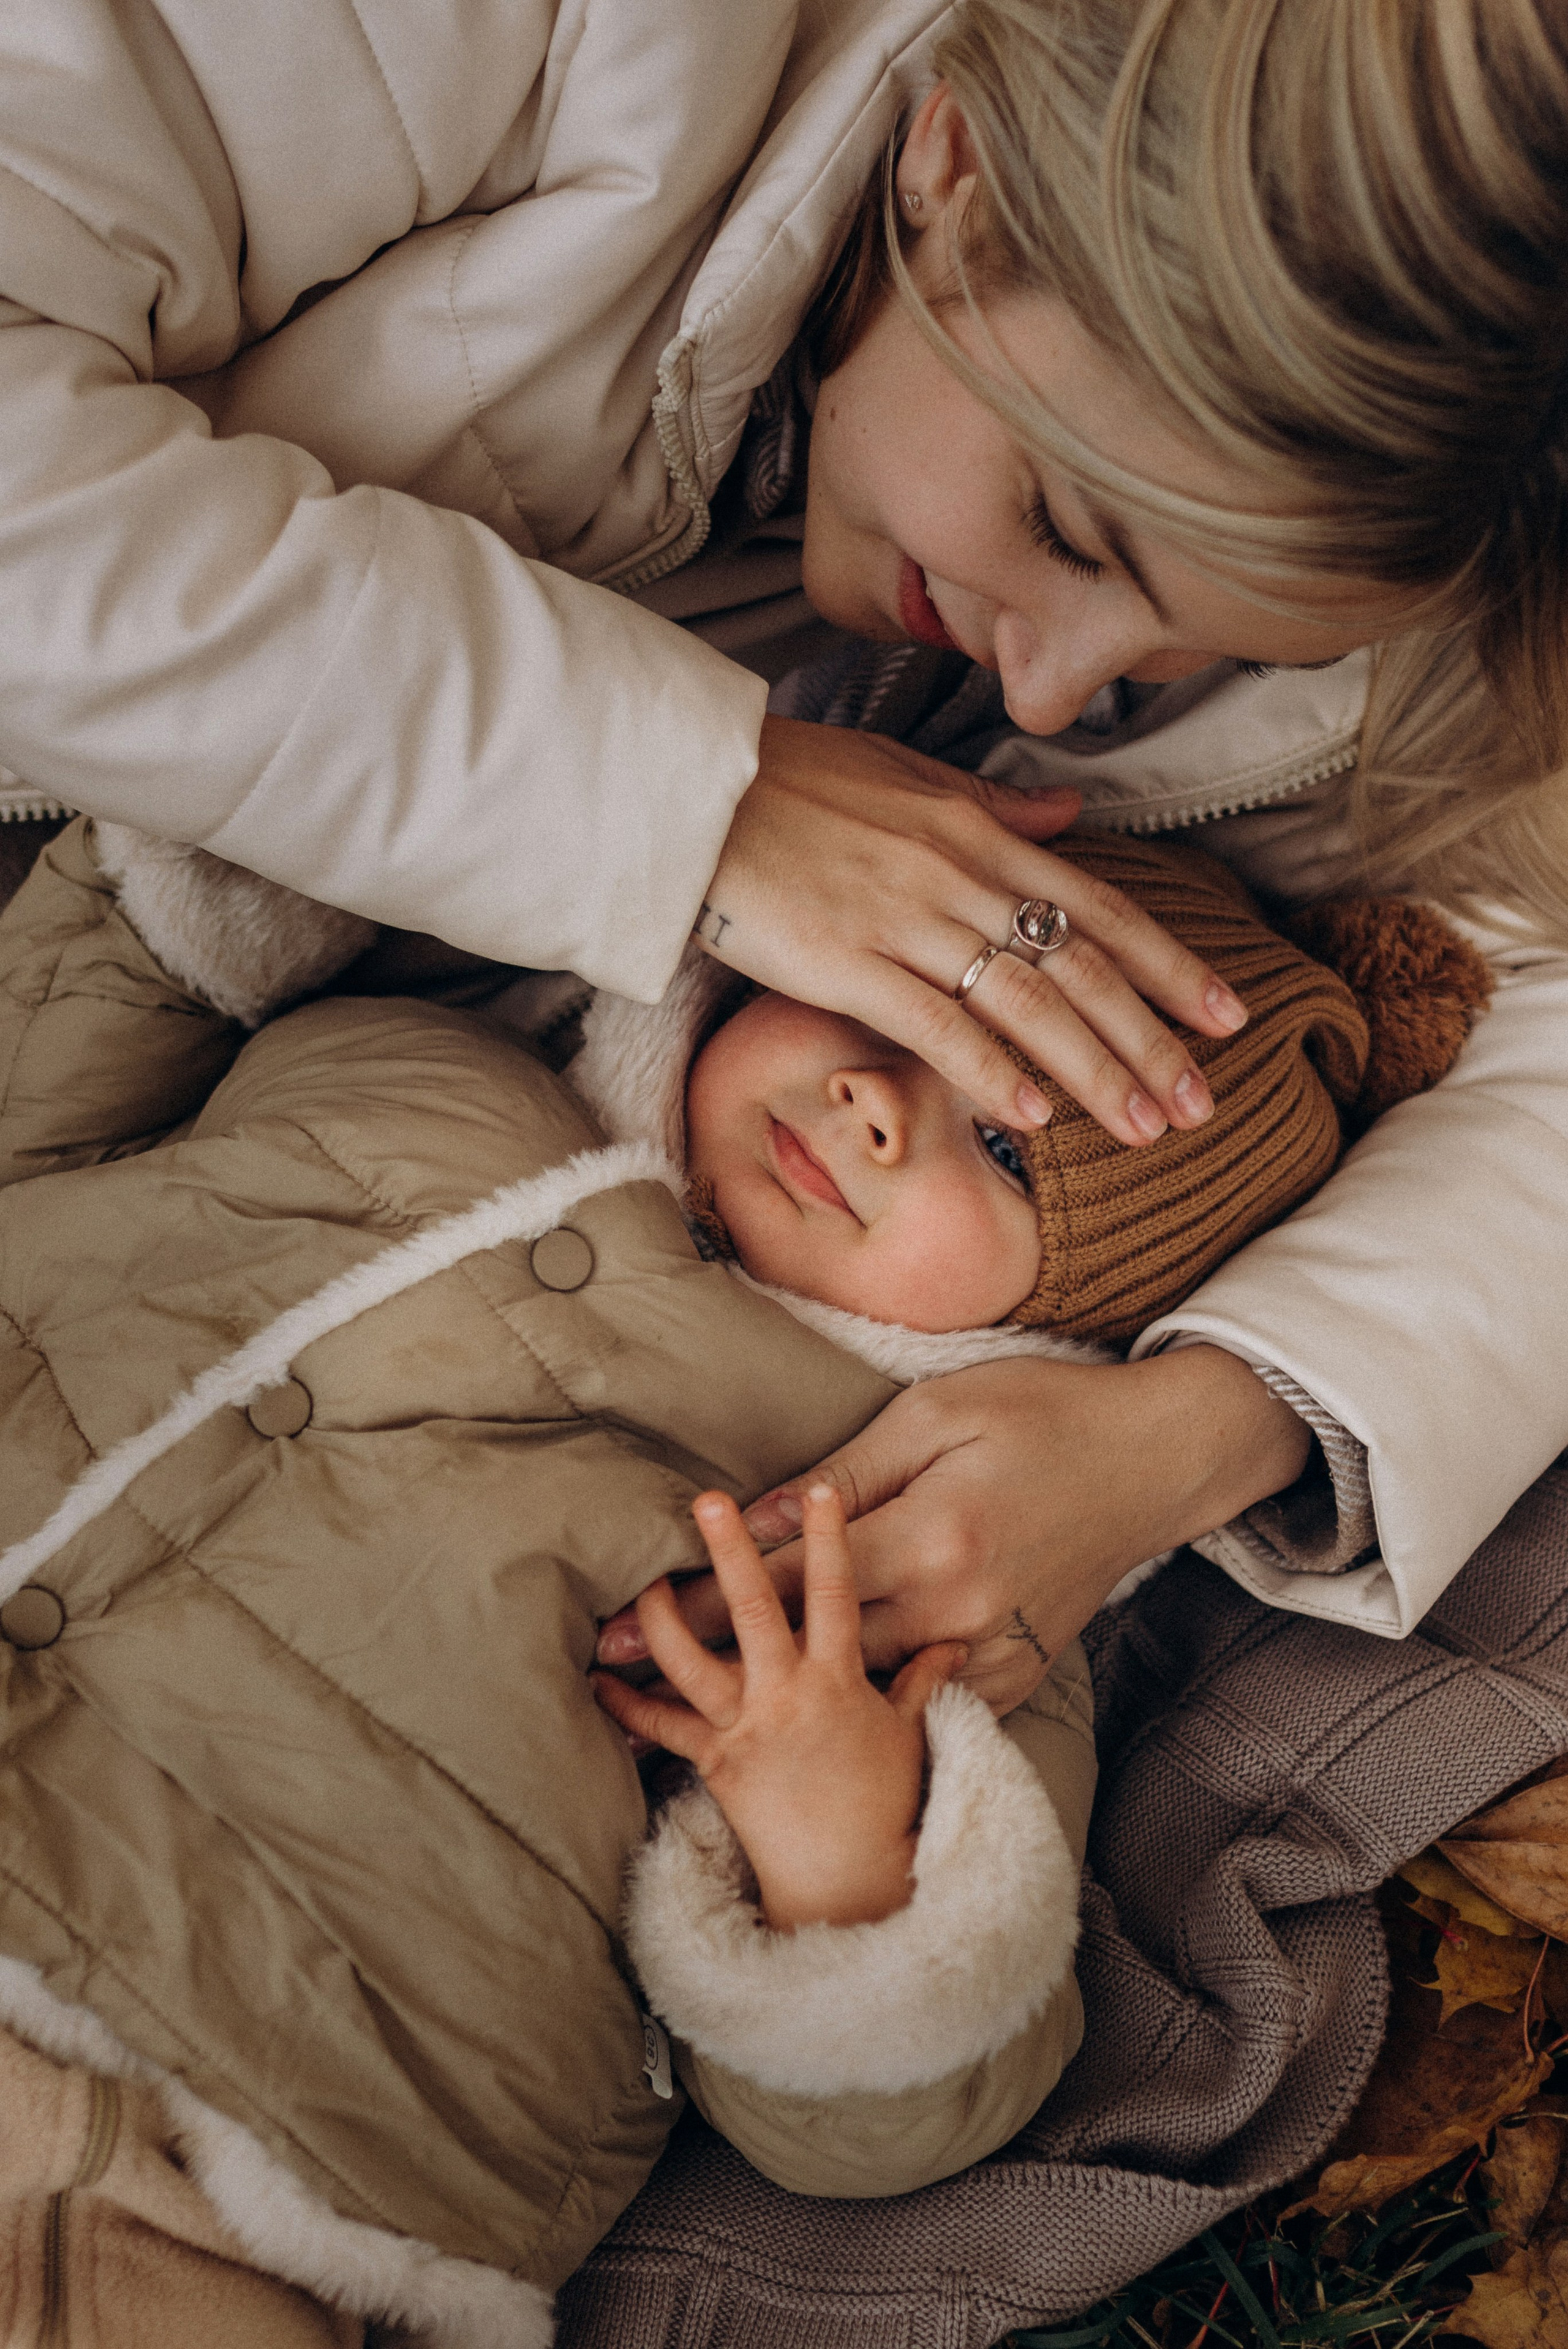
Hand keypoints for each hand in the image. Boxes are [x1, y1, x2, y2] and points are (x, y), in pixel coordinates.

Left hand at [591, 1487, 964, 1928]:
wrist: (848, 1883)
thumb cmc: (889, 1805)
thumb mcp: (912, 1733)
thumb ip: (921, 1678)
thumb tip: (950, 1642)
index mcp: (839, 1679)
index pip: (836, 1591)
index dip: (827, 1539)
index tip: (817, 1492)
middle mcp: (787, 1695)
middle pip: (754, 1607)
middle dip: (730, 1551)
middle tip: (707, 1501)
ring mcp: (746, 1727)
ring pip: (692, 1660)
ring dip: (662, 1617)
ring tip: (641, 1578)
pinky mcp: (715, 1763)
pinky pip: (662, 1727)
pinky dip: (627, 1704)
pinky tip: (598, 1678)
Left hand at [597, 1348, 1311, 1713]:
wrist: (1156, 1461)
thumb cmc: (1043, 1413)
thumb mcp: (935, 1414)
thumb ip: (843, 1473)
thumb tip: (753, 1514)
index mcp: (930, 1536)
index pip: (790, 1578)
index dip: (704, 1597)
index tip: (623, 1616)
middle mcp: (955, 1608)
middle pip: (810, 1650)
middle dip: (713, 1660)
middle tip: (621, 1669)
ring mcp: (990, 1649)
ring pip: (862, 1690)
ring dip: (776, 1701)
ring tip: (687, 1719)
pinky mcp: (1017, 1670)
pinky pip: (927, 1704)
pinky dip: (868, 1715)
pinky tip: (811, 1734)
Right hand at [697, 715, 1246, 1147]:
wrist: (689, 784)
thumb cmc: (787, 779)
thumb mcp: (902, 772)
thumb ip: (991, 802)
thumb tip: (1068, 815)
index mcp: (979, 830)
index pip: (1100, 909)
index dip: (1172, 968)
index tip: (1226, 1017)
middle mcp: (958, 875)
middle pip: (1080, 968)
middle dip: (1150, 1041)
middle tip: (1200, 1106)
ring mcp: (904, 920)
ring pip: (1027, 1004)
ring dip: (1094, 1072)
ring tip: (1144, 1128)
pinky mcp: (846, 962)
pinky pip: (937, 1025)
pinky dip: (992, 1072)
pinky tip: (1035, 1117)